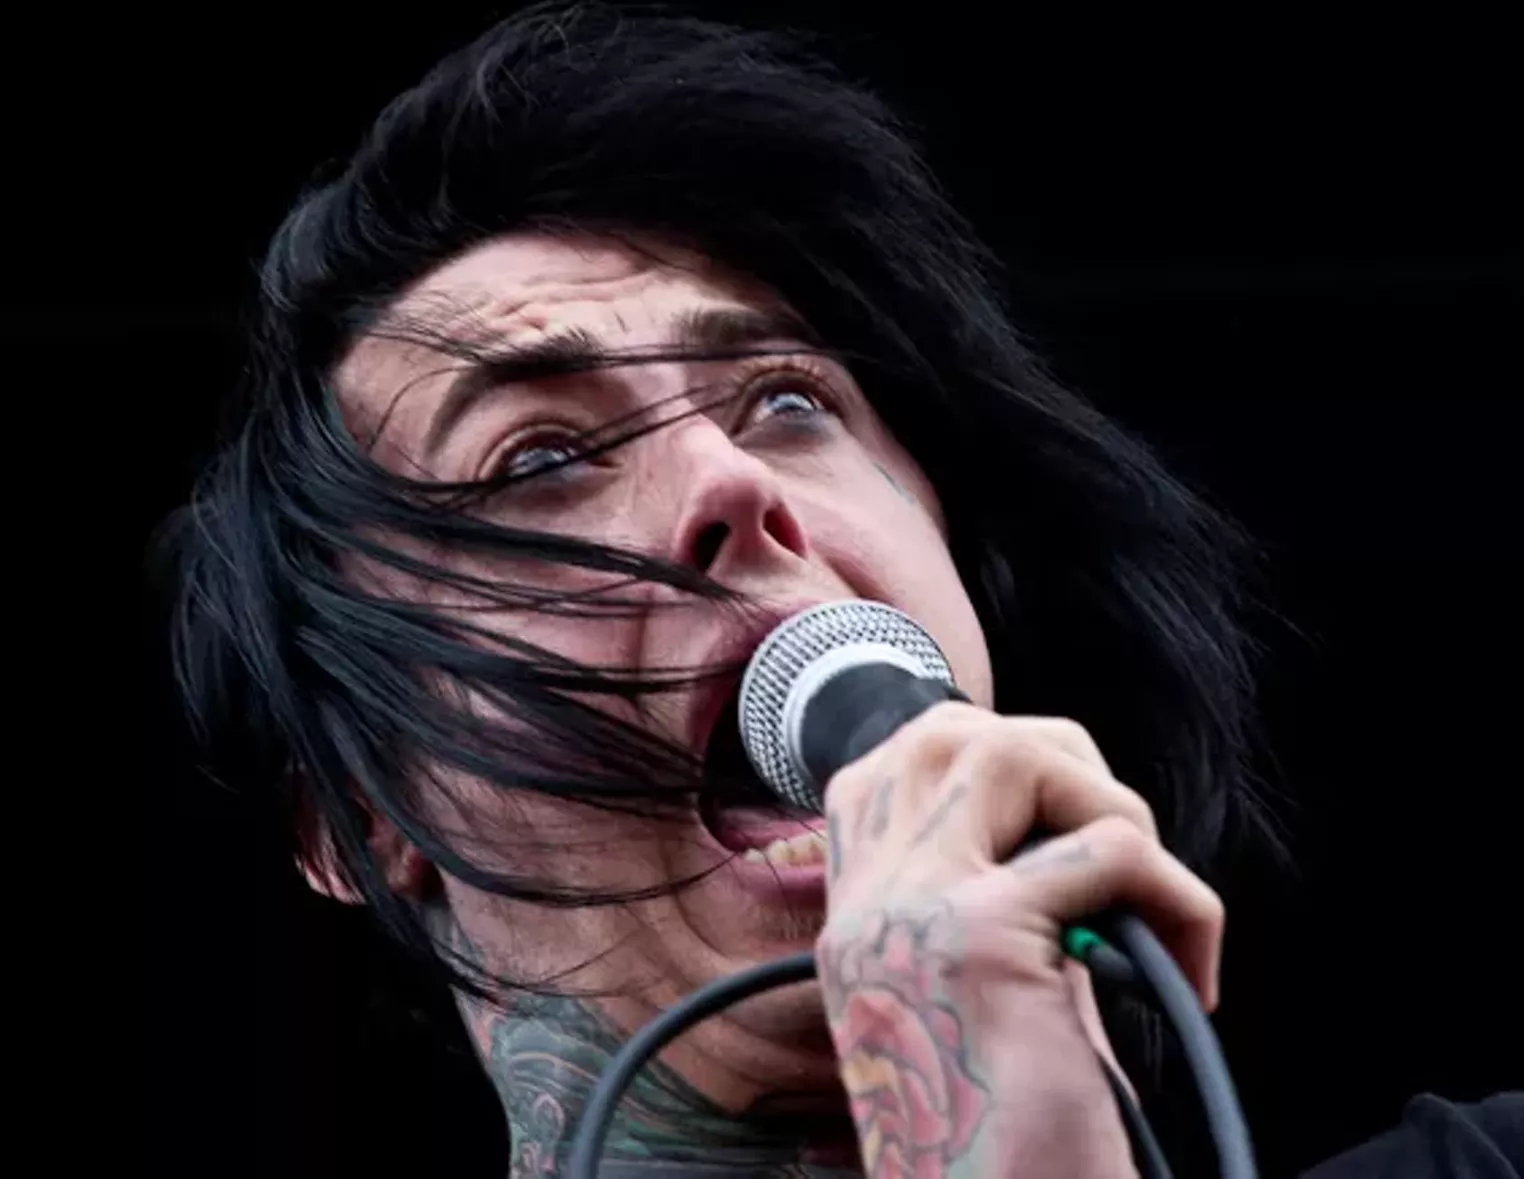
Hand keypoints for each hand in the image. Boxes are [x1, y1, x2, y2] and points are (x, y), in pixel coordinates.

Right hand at [815, 703, 1223, 1178]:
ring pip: (1009, 756)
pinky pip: (1109, 850)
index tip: (1061, 829)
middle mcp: (864, 907)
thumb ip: (1004, 902)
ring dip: (1108, 807)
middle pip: (945, 735)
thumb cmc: (1018, 1147)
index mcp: (854, 923)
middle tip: (1120, 860)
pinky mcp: (981, 942)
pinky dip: (1179, 898)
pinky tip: (1191, 973)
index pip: (888, 766)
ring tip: (1144, 903)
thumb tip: (1083, 824)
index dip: (987, 762)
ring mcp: (910, 914)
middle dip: (1060, 765)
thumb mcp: (990, 1002)